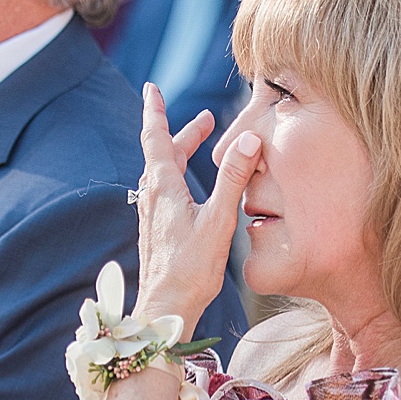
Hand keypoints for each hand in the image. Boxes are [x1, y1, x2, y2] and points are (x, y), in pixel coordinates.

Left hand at [135, 83, 259, 328]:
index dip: (156, 112)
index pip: (156, 138)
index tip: (153, 89)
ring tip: (202, 147)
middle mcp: (152, 198)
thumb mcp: (219, 221)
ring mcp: (153, 216)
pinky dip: (179, 178)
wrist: (165, 310)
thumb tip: (248, 139)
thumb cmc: (190, 271)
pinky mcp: (158, 232)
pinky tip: (192, 192)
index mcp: (163, 188)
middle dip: (183, 133)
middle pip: (163, 154)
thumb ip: (234, 179)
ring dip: (181, 155)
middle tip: (203, 119)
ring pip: (164, 174)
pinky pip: (166, 193)